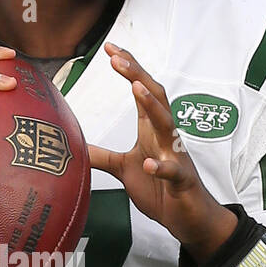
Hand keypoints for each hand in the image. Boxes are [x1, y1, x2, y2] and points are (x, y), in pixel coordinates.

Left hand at [88, 43, 237, 259]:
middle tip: (117, 56)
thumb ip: (102, 156)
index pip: (142, 92)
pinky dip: (161, 167)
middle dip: (137, 75)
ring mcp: (176, 157)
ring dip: (152, 106)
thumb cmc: (161, 190)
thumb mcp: (124, 170)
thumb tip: (76, 145)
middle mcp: (166, 137)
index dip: (129, 69)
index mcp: (152, 130)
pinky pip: (173, 171)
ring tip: (135, 88)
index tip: (110, 48)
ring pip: (168, 126)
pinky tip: (147, 165)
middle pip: (155, 98)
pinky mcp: (182, 181)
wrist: (189, 218)